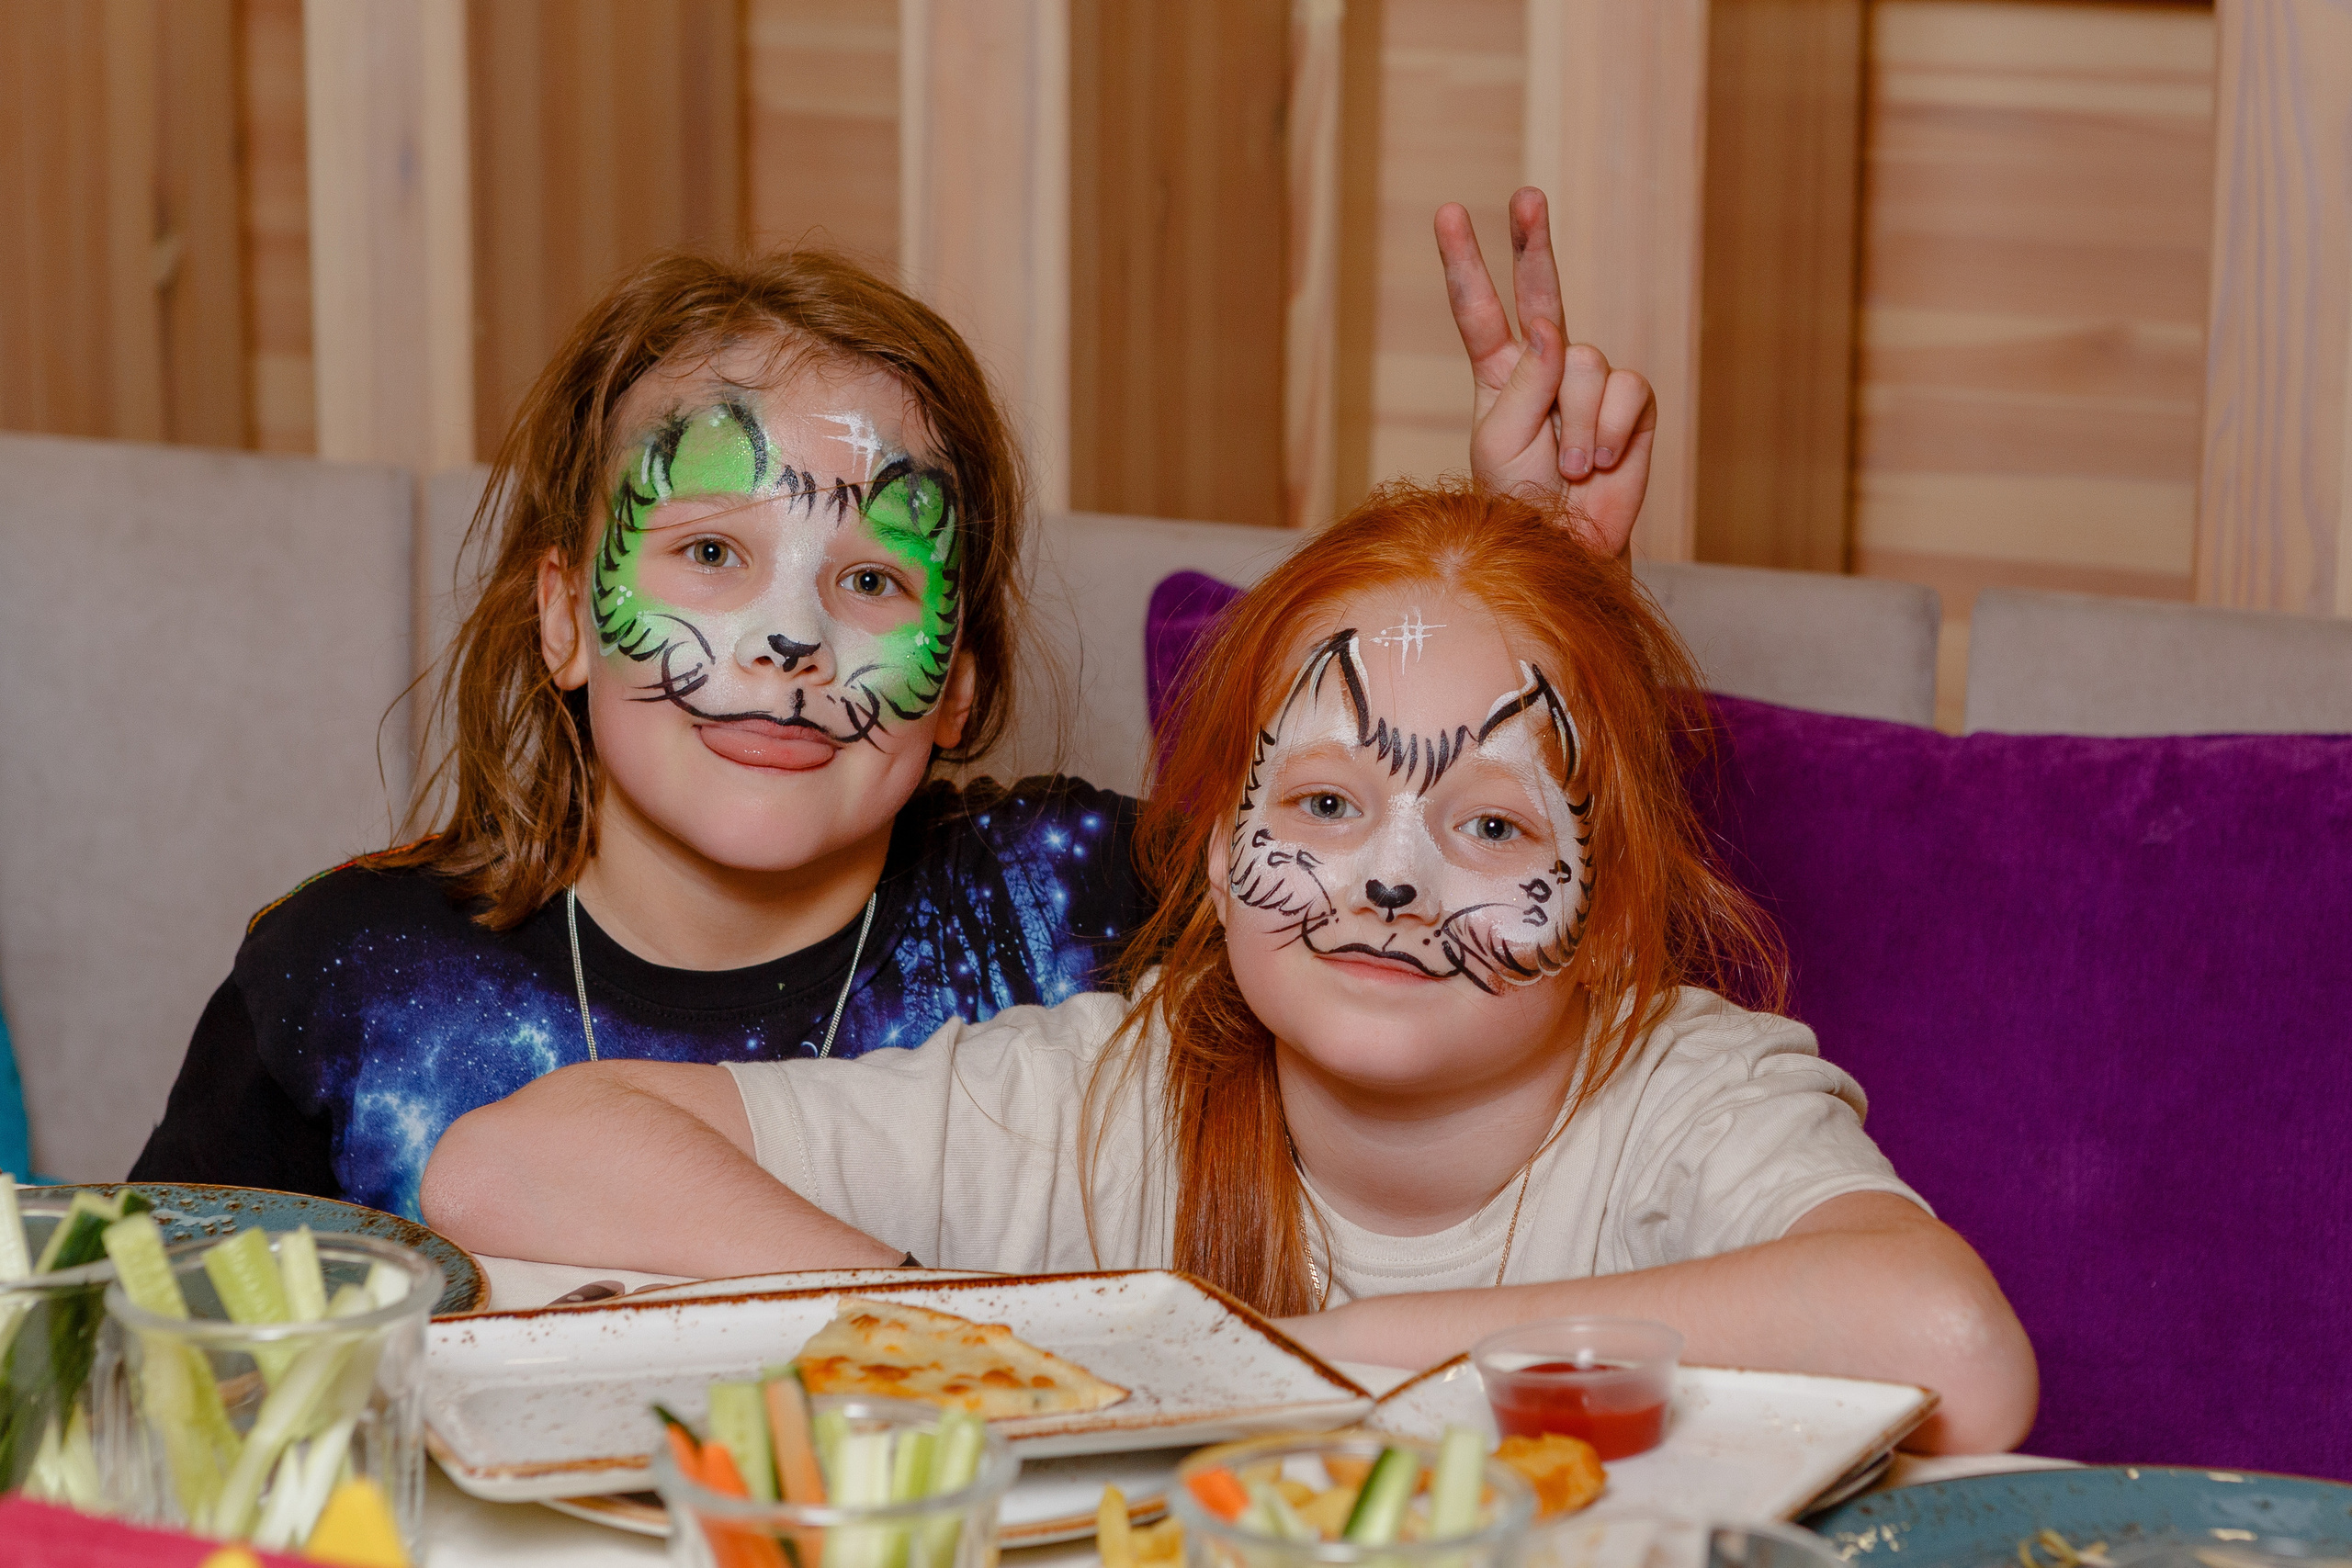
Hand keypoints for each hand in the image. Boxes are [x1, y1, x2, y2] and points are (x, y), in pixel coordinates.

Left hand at [1439, 187, 1655, 557]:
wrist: (1567, 545)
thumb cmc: (1519, 499)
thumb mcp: (1501, 440)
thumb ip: (1525, 381)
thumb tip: (1553, 328)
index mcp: (1499, 374)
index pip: (1479, 309)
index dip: (1465, 261)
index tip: (1449, 212)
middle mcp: (1545, 367)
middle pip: (1541, 292)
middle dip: (1534, 244)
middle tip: (1526, 196)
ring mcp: (1589, 382)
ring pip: (1586, 363)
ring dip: (1575, 423)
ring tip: (1568, 466)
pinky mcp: (1631, 403)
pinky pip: (1624, 391)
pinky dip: (1608, 431)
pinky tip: (1600, 462)